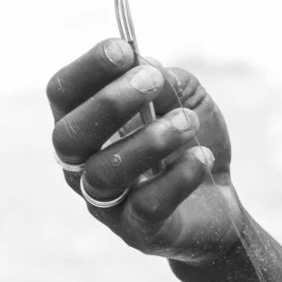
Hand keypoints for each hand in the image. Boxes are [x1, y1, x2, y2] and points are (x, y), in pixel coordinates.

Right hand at [47, 38, 242, 263]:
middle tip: (153, 82)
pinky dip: (179, 176)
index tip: (123, 49)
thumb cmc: (188, 144)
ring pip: (104, 173)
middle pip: (68, 136)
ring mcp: (106, 203)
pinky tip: (203, 157)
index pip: (62, 94)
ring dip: (150, 139)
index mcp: (85, 126)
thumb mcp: (184, 100)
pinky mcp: (139, 231)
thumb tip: (142, 63)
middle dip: (110, 103)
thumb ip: (163, 79)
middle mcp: (81, 166)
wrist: (219, 206)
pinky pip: (147, 204)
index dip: (87, 69)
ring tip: (188, 123)